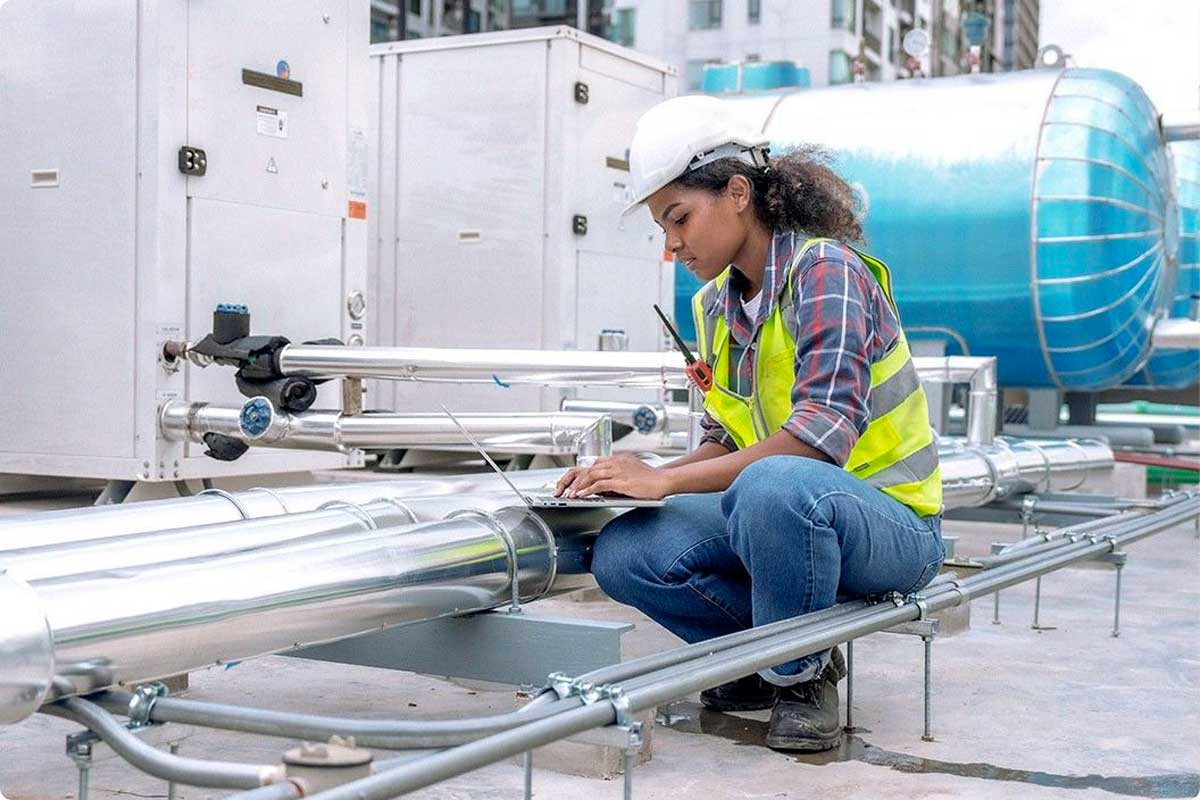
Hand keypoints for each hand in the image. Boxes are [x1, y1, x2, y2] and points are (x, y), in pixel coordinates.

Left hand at [554, 453, 673, 500]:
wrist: (664, 480)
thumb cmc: (650, 479)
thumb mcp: (630, 473)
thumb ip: (615, 476)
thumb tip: (600, 486)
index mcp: (617, 459)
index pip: (592, 464)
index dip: (579, 474)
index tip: (570, 483)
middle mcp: (615, 462)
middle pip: (587, 468)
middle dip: (572, 480)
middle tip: (563, 489)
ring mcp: (617, 470)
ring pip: (590, 475)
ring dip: (577, 486)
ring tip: (569, 495)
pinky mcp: (621, 481)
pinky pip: (598, 484)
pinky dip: (587, 490)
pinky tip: (581, 496)